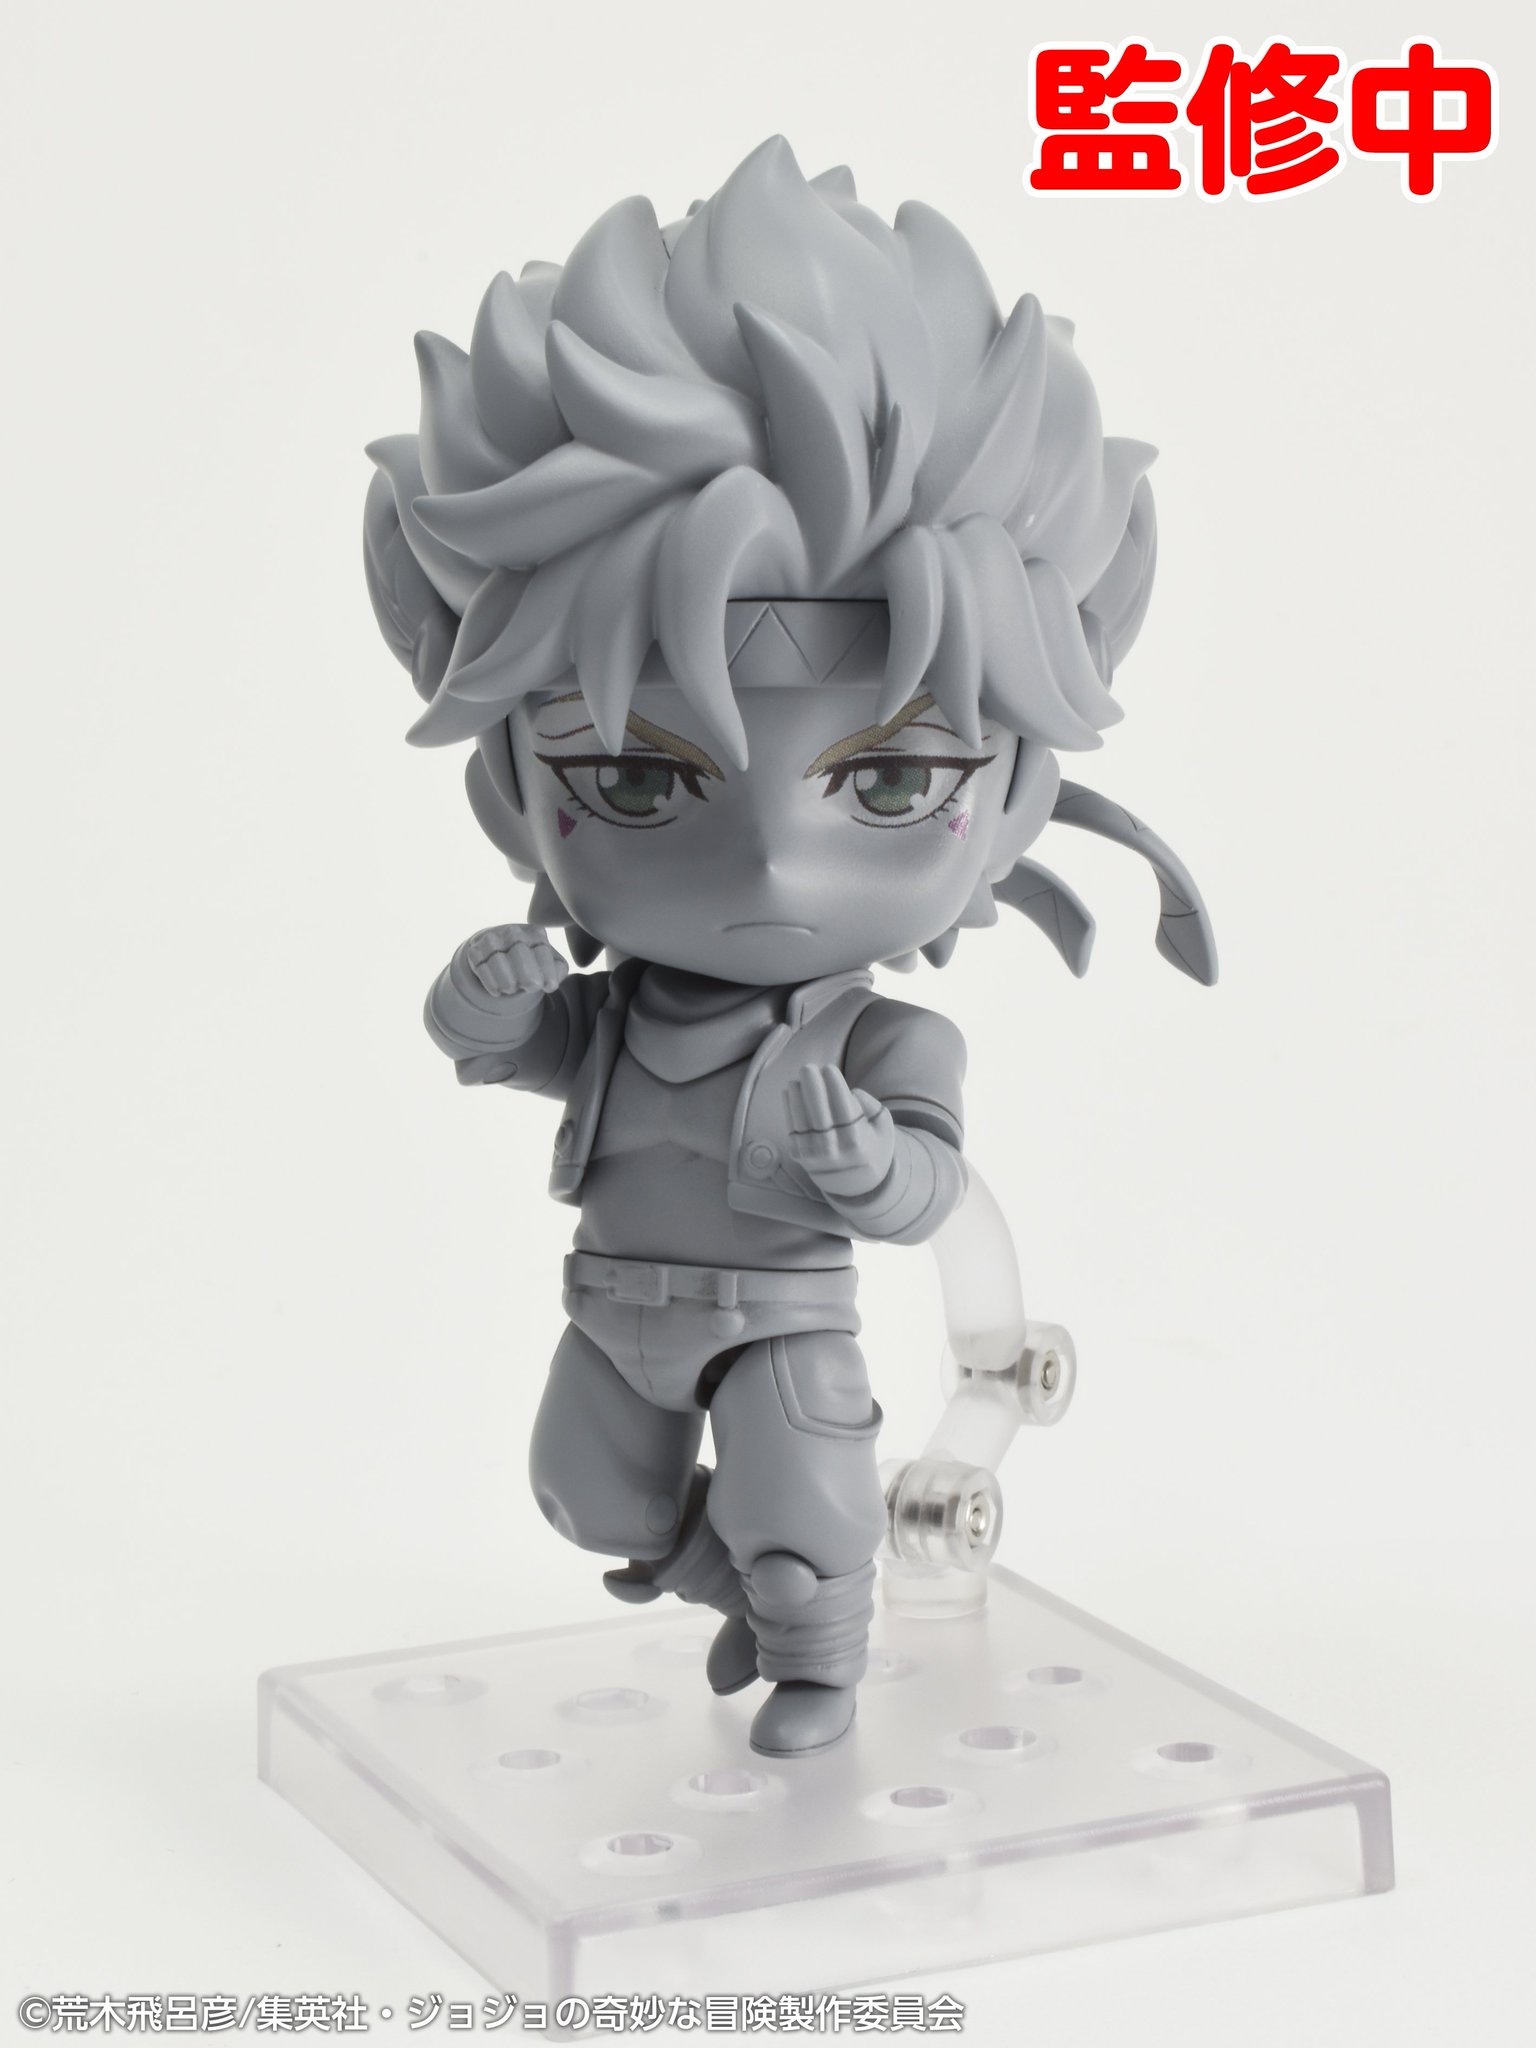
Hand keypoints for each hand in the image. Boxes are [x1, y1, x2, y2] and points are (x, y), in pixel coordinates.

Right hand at [452, 924, 566, 1016]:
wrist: (501, 951)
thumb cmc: (532, 960)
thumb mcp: (550, 962)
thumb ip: (558, 970)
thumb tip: (551, 982)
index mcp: (535, 933)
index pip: (543, 952)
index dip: (547, 973)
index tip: (549, 987)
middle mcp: (513, 931)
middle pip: (520, 954)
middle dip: (527, 977)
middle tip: (530, 987)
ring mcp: (492, 939)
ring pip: (498, 962)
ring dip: (508, 983)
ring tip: (512, 988)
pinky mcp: (475, 950)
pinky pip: (482, 969)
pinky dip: (492, 984)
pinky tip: (498, 990)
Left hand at [785, 1063, 894, 1198]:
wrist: (853, 1182)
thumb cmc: (870, 1144)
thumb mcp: (883, 1128)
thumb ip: (873, 1108)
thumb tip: (853, 1092)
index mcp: (857, 1143)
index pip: (843, 1110)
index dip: (834, 1087)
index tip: (829, 1068)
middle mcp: (834, 1151)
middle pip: (820, 1115)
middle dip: (812, 1088)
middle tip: (808, 1068)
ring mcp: (814, 1155)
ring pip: (802, 1121)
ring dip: (796, 1097)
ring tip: (796, 1078)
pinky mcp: (799, 1156)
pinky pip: (792, 1127)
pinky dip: (789, 1108)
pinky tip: (790, 1091)